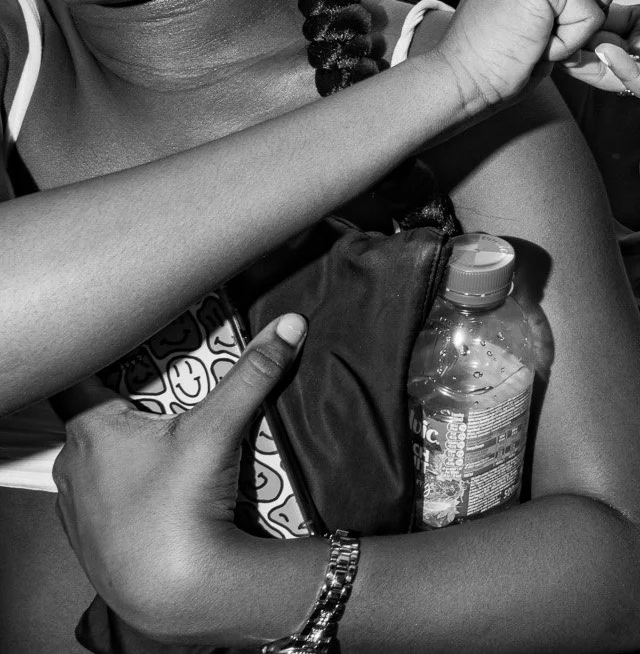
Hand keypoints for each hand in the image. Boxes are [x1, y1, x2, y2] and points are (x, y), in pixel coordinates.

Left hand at [54, 315, 309, 642]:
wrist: (174, 591)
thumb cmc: (179, 505)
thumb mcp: (218, 429)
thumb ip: (252, 374)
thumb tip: (289, 324)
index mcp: (89, 430)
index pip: (78, 375)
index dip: (104, 357)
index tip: (134, 348)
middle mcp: (73, 464)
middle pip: (95, 417)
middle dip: (132, 403)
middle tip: (173, 393)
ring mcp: (78, 504)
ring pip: (99, 458)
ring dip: (129, 447)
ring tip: (171, 443)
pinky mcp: (91, 536)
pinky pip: (104, 494)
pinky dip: (129, 484)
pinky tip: (162, 488)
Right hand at [433, 0, 618, 113]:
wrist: (462, 80)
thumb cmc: (498, 55)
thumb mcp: (539, 9)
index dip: (576, 6)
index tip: (530, 22)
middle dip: (580, 15)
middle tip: (531, 31)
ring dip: (574, 29)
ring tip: (531, 35)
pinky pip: (592, 14)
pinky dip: (570, 42)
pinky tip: (533, 42)